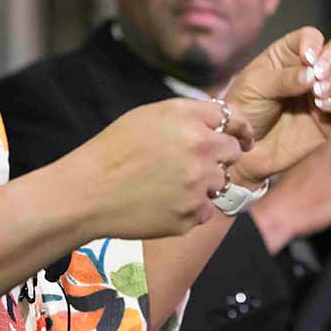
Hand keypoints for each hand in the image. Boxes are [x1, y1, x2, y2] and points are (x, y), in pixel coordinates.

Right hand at [70, 98, 253, 238]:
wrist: (88, 193)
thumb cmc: (113, 151)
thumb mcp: (150, 115)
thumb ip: (189, 115)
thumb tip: (219, 120)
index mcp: (189, 120)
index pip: (235, 119)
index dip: (240, 129)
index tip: (242, 138)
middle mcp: (200, 150)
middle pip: (232, 153)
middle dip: (219, 157)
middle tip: (193, 163)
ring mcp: (198, 185)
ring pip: (219, 184)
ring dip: (204, 184)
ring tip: (168, 184)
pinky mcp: (191, 216)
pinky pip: (204, 211)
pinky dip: (189, 209)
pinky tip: (162, 202)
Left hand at [224, 27, 330, 179]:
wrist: (244, 149)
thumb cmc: (245, 111)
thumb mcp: (255, 87)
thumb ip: (284, 78)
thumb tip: (312, 74)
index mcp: (289, 55)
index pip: (312, 37)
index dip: (314, 43)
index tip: (307, 58)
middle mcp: (311, 71)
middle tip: (321, 73)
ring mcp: (324, 94)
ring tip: (318, 93)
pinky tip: (323, 107)